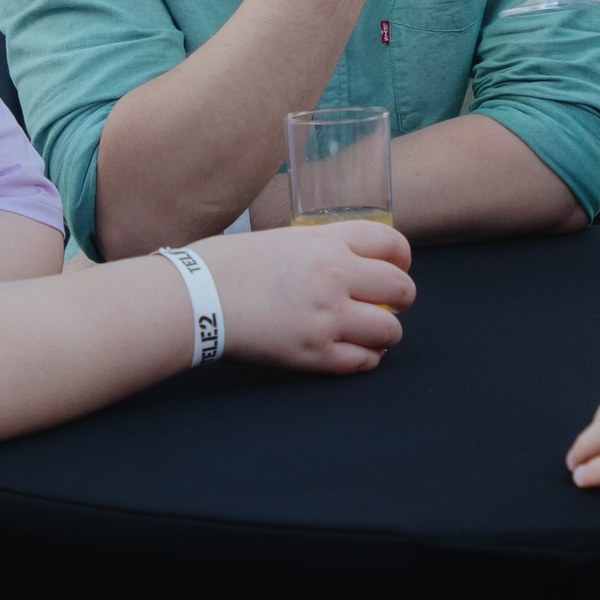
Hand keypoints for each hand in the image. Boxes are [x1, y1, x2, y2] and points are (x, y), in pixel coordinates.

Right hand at [193, 220, 415, 372]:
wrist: (197, 296)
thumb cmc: (229, 264)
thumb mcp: (284, 238)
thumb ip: (322, 248)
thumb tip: (349, 261)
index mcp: (327, 242)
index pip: (393, 244)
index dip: (402, 259)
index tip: (397, 269)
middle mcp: (335, 276)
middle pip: (402, 288)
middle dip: (402, 298)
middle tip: (389, 304)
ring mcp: (328, 317)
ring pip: (390, 330)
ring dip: (385, 332)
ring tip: (369, 331)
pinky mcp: (314, 353)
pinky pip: (363, 362)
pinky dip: (365, 358)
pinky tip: (351, 351)